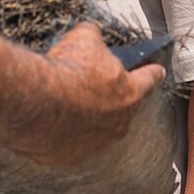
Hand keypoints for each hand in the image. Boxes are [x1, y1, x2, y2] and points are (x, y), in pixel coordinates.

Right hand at [23, 21, 167, 164]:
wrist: (35, 103)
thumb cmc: (66, 71)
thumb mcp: (84, 38)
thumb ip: (94, 38)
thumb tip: (91, 35)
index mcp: (130, 93)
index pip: (149, 79)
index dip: (152, 73)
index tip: (157, 72)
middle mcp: (118, 124)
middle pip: (120, 107)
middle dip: (106, 96)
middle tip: (85, 82)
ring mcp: (95, 145)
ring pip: (94, 128)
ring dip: (83, 116)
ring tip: (61, 101)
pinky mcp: (70, 158)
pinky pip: (69, 143)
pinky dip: (61, 132)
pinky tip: (48, 118)